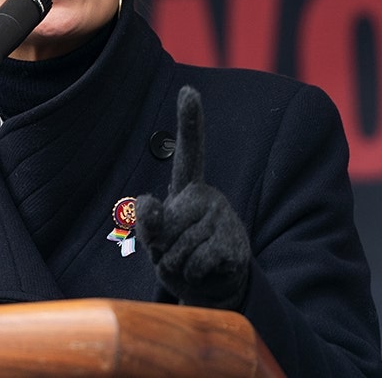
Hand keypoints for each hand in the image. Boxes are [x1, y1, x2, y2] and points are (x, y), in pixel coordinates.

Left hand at [135, 86, 251, 309]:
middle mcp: (209, 197)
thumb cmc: (179, 257)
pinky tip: (207, 272)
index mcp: (189, 190)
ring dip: (176, 267)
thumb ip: (146, 221)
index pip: (190, 152)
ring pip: (177, 249)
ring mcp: (225, 219)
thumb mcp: (155, 240)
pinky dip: (192, 276)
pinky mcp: (235, 245)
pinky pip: (195, 263)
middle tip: (179, 254)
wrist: (213, 290)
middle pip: (165, 226)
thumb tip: (147, 202)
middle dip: (162, 250)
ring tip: (191, 265)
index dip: (190, 122)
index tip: (189, 90)